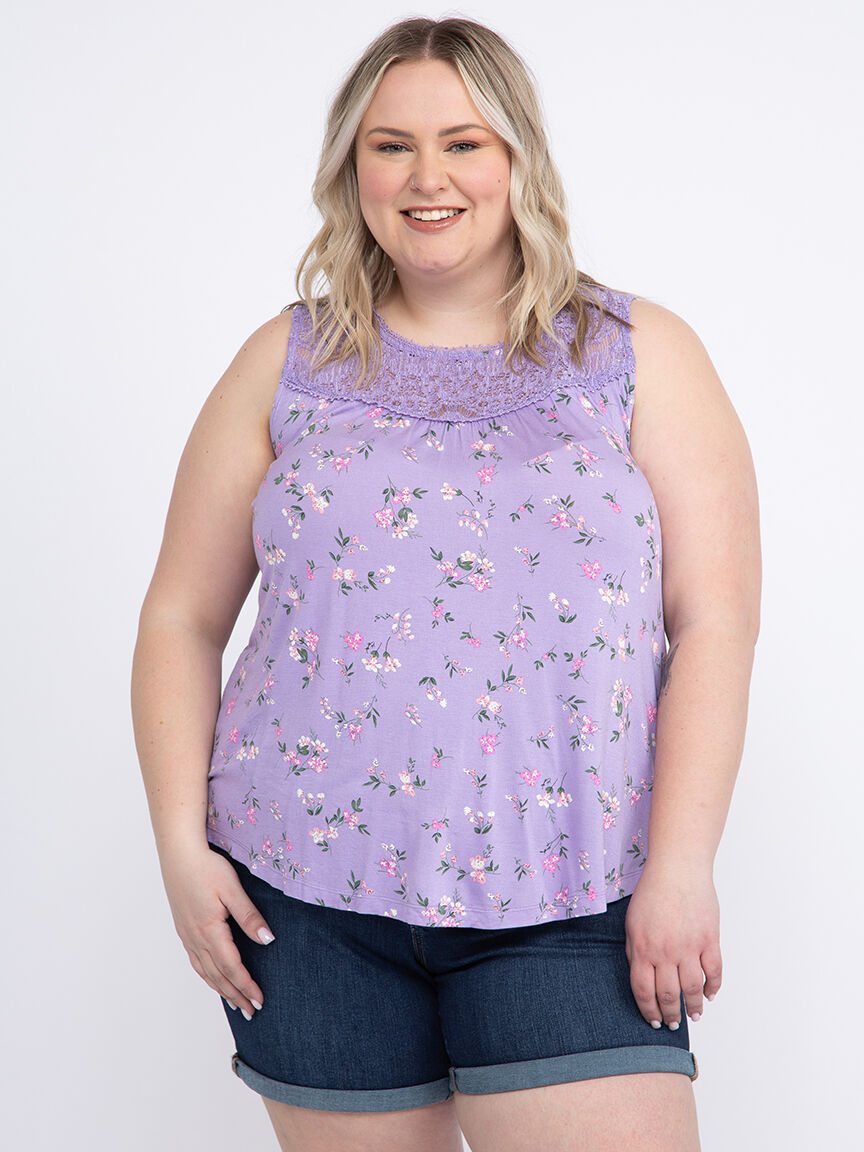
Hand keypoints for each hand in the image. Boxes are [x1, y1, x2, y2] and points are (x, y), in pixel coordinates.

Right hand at [159, 842, 275, 1018]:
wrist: (178, 853)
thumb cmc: (206, 867)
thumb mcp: (233, 889)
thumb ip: (249, 916)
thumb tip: (268, 940)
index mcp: (209, 931)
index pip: (232, 967)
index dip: (247, 986)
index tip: (260, 1001)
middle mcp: (195, 938)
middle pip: (218, 975)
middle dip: (235, 995)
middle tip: (251, 1012)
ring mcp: (187, 935)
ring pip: (205, 971)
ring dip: (220, 989)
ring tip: (234, 1003)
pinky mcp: (183, 928)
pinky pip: (196, 961)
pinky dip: (207, 975)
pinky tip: (213, 977)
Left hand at [624, 863, 721, 1029]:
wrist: (678, 868)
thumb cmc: (653, 891)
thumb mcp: (632, 922)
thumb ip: (634, 950)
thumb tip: (639, 974)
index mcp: (642, 949)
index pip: (644, 992)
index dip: (649, 1011)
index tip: (654, 1021)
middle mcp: (665, 952)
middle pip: (668, 995)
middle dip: (670, 1015)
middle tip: (673, 1025)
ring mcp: (689, 947)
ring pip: (693, 988)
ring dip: (694, 1006)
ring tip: (694, 1015)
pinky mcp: (709, 940)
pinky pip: (714, 971)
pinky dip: (714, 986)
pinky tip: (710, 994)